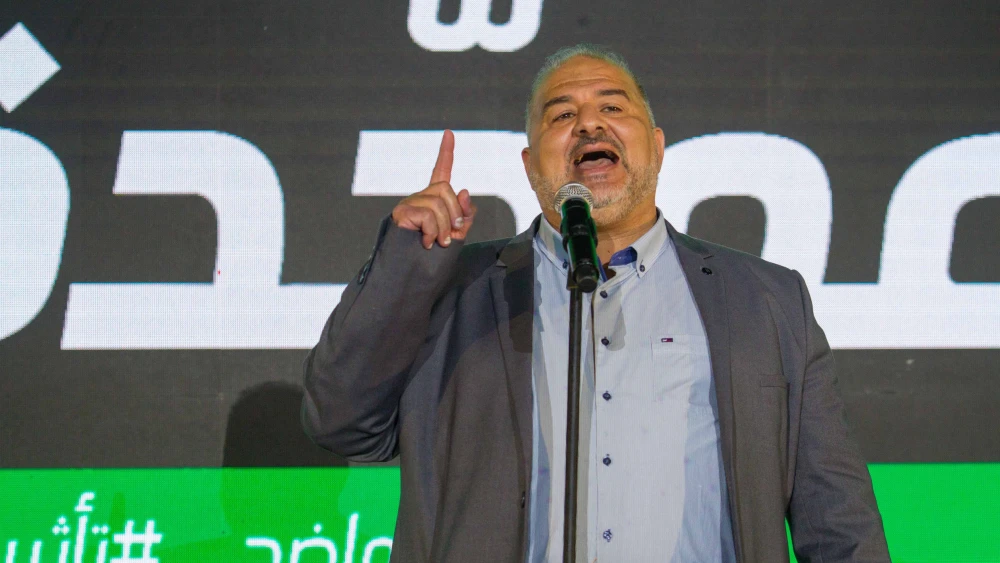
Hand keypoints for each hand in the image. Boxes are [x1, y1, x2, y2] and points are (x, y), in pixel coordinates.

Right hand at [391, 130, 476, 248]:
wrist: (415, 268)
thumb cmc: (436, 251)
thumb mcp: (458, 232)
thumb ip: (465, 213)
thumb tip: (463, 190)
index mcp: (435, 197)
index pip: (442, 170)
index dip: (446, 152)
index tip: (449, 133)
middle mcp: (421, 195)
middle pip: (446, 188)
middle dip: (454, 213)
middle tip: (451, 234)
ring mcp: (409, 202)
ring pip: (438, 203)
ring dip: (444, 227)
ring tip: (439, 241)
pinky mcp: (402, 212)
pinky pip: (428, 215)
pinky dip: (433, 232)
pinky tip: (427, 242)